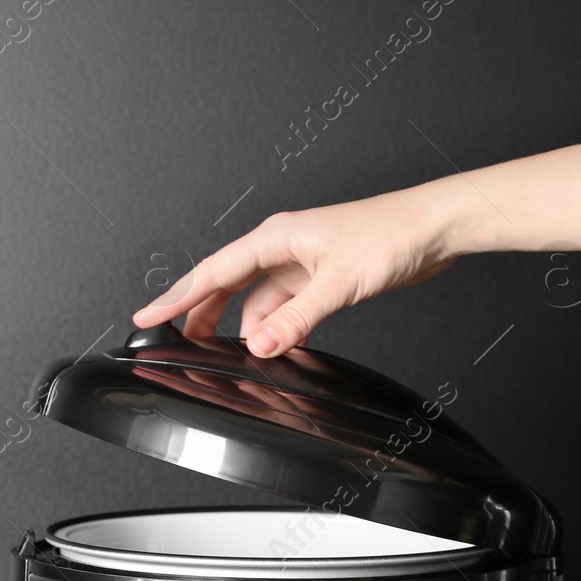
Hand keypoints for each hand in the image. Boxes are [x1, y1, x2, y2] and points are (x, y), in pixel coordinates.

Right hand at [131, 187, 458, 356]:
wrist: (434, 227)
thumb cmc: (391, 235)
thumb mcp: (338, 283)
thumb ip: (296, 318)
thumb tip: (260, 346)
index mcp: (276, 237)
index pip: (212, 272)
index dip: (175, 296)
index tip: (146, 316)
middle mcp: (282, 246)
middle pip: (225, 284)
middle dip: (199, 314)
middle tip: (175, 344)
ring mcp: (301, 262)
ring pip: (253, 298)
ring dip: (241, 326)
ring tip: (227, 354)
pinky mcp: (321, 276)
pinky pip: (281, 305)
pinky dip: (272, 326)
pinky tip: (273, 344)